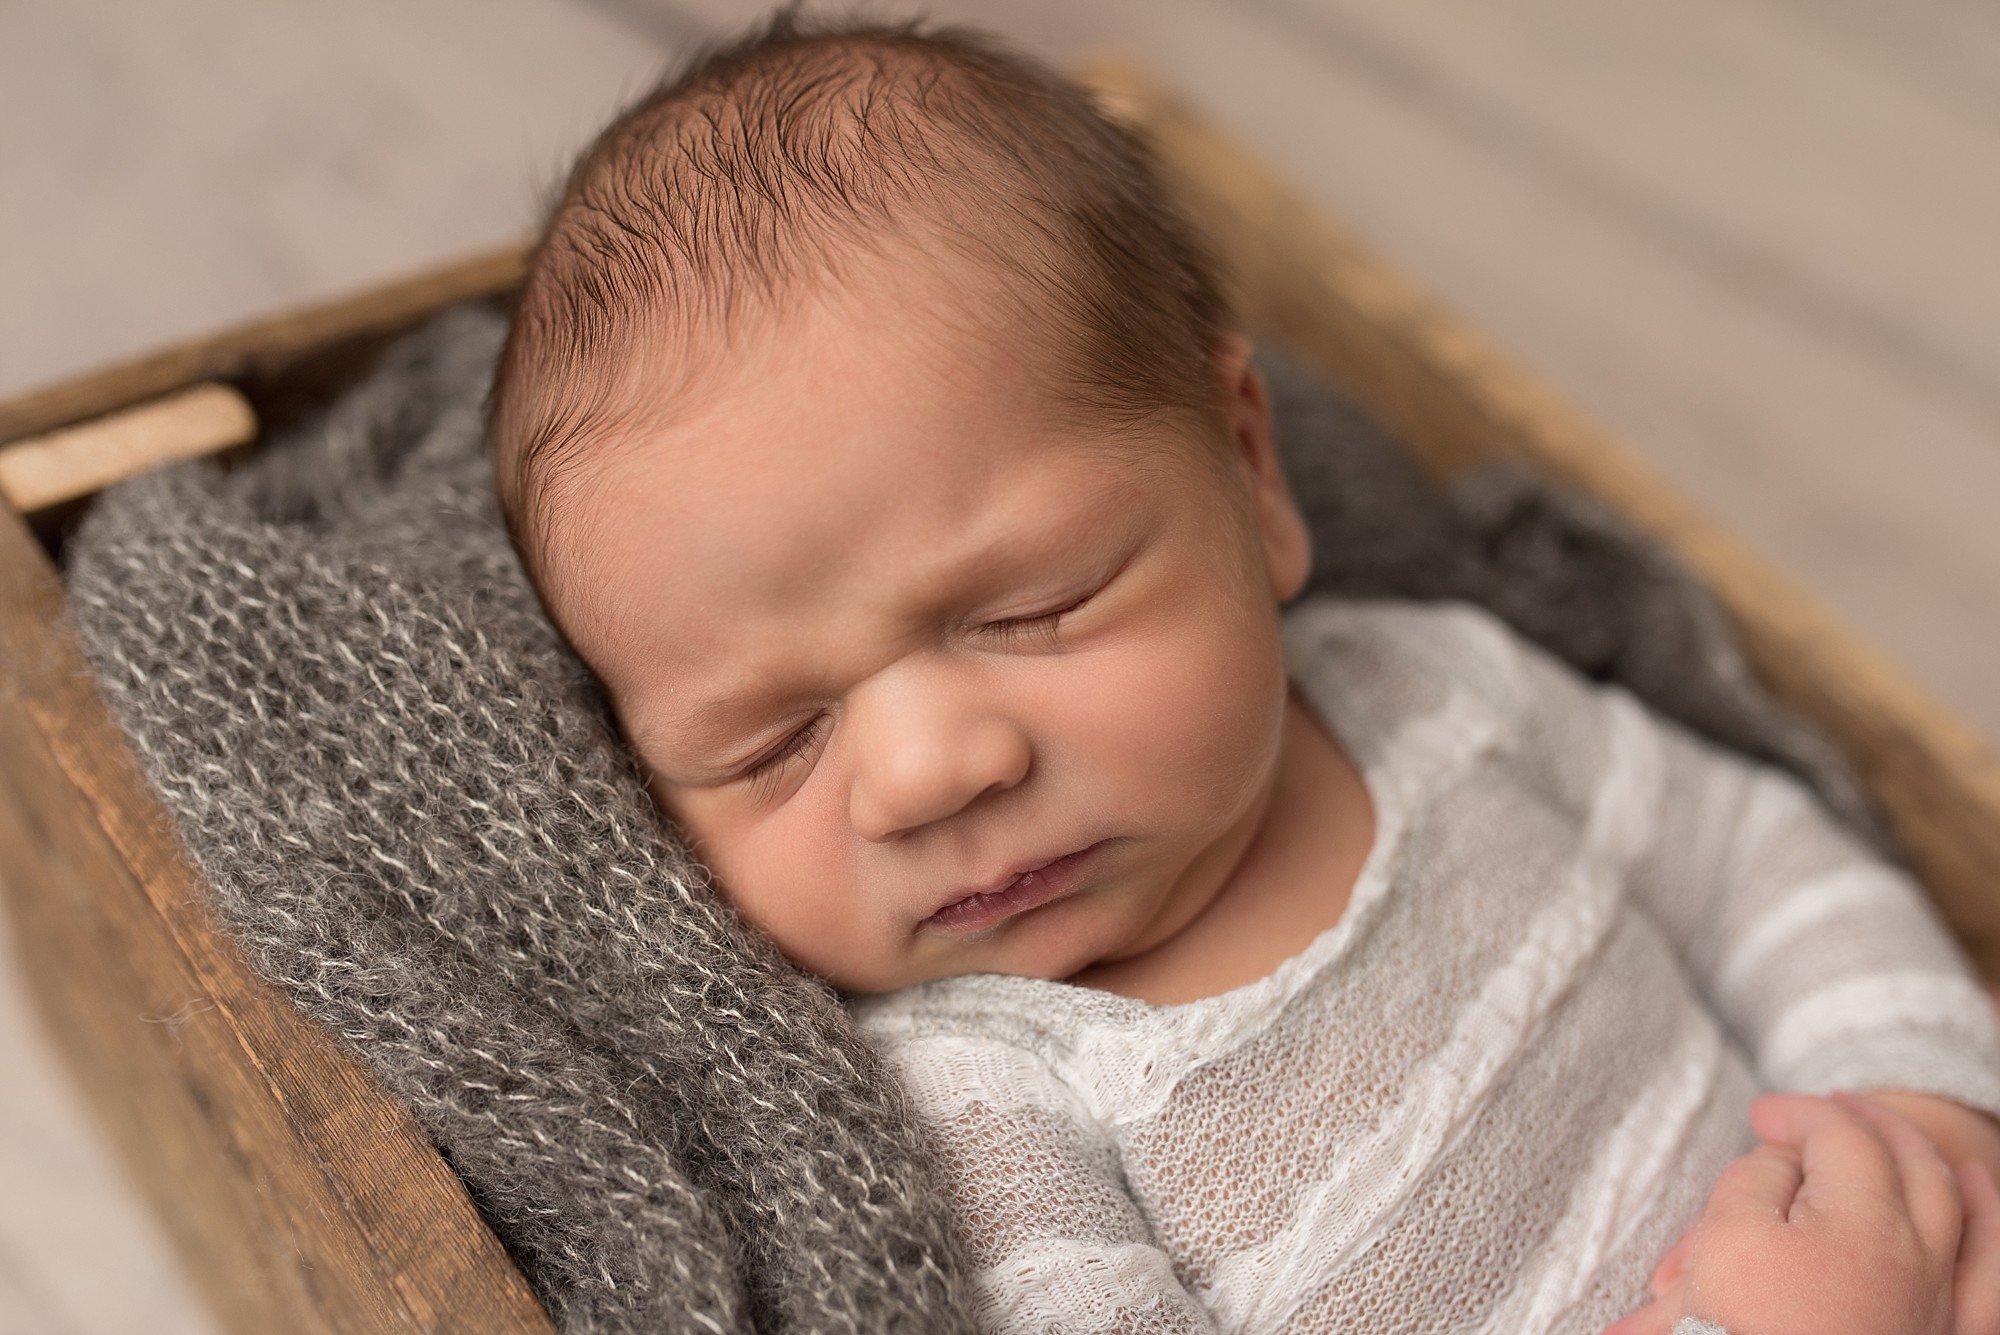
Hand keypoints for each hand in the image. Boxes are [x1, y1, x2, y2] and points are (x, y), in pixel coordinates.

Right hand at [1602, 1093, 1999, 1334]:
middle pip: (1904, 1161)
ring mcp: (1938, 1304)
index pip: (1839, 1137)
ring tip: (1913, 1142)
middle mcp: (1914, 1258)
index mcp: (1857, 1226)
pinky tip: (1979, 1200)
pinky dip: (1991, 1232)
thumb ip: (1760, 1179)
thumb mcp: (1726, 1238)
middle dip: (1865, 1124)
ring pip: (1962, 1211)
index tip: (1761, 1113)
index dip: (1798, 1113)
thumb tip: (1788, 1157)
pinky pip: (1991, 1282)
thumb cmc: (1735, 1326)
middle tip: (1827, 1109)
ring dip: (1935, 1163)